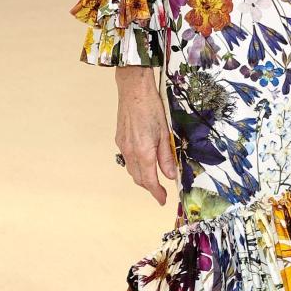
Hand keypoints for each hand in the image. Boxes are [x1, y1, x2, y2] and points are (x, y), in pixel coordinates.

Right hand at [115, 66, 175, 204]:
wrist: (133, 90)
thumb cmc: (151, 107)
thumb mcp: (165, 133)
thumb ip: (166, 156)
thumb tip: (170, 175)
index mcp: (144, 152)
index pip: (150, 181)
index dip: (157, 193)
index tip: (162, 200)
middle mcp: (130, 152)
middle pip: (139, 178)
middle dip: (150, 187)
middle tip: (161, 190)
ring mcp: (123, 146)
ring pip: (131, 169)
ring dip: (142, 177)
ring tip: (154, 177)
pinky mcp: (120, 139)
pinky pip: (127, 159)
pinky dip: (136, 165)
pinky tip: (143, 160)